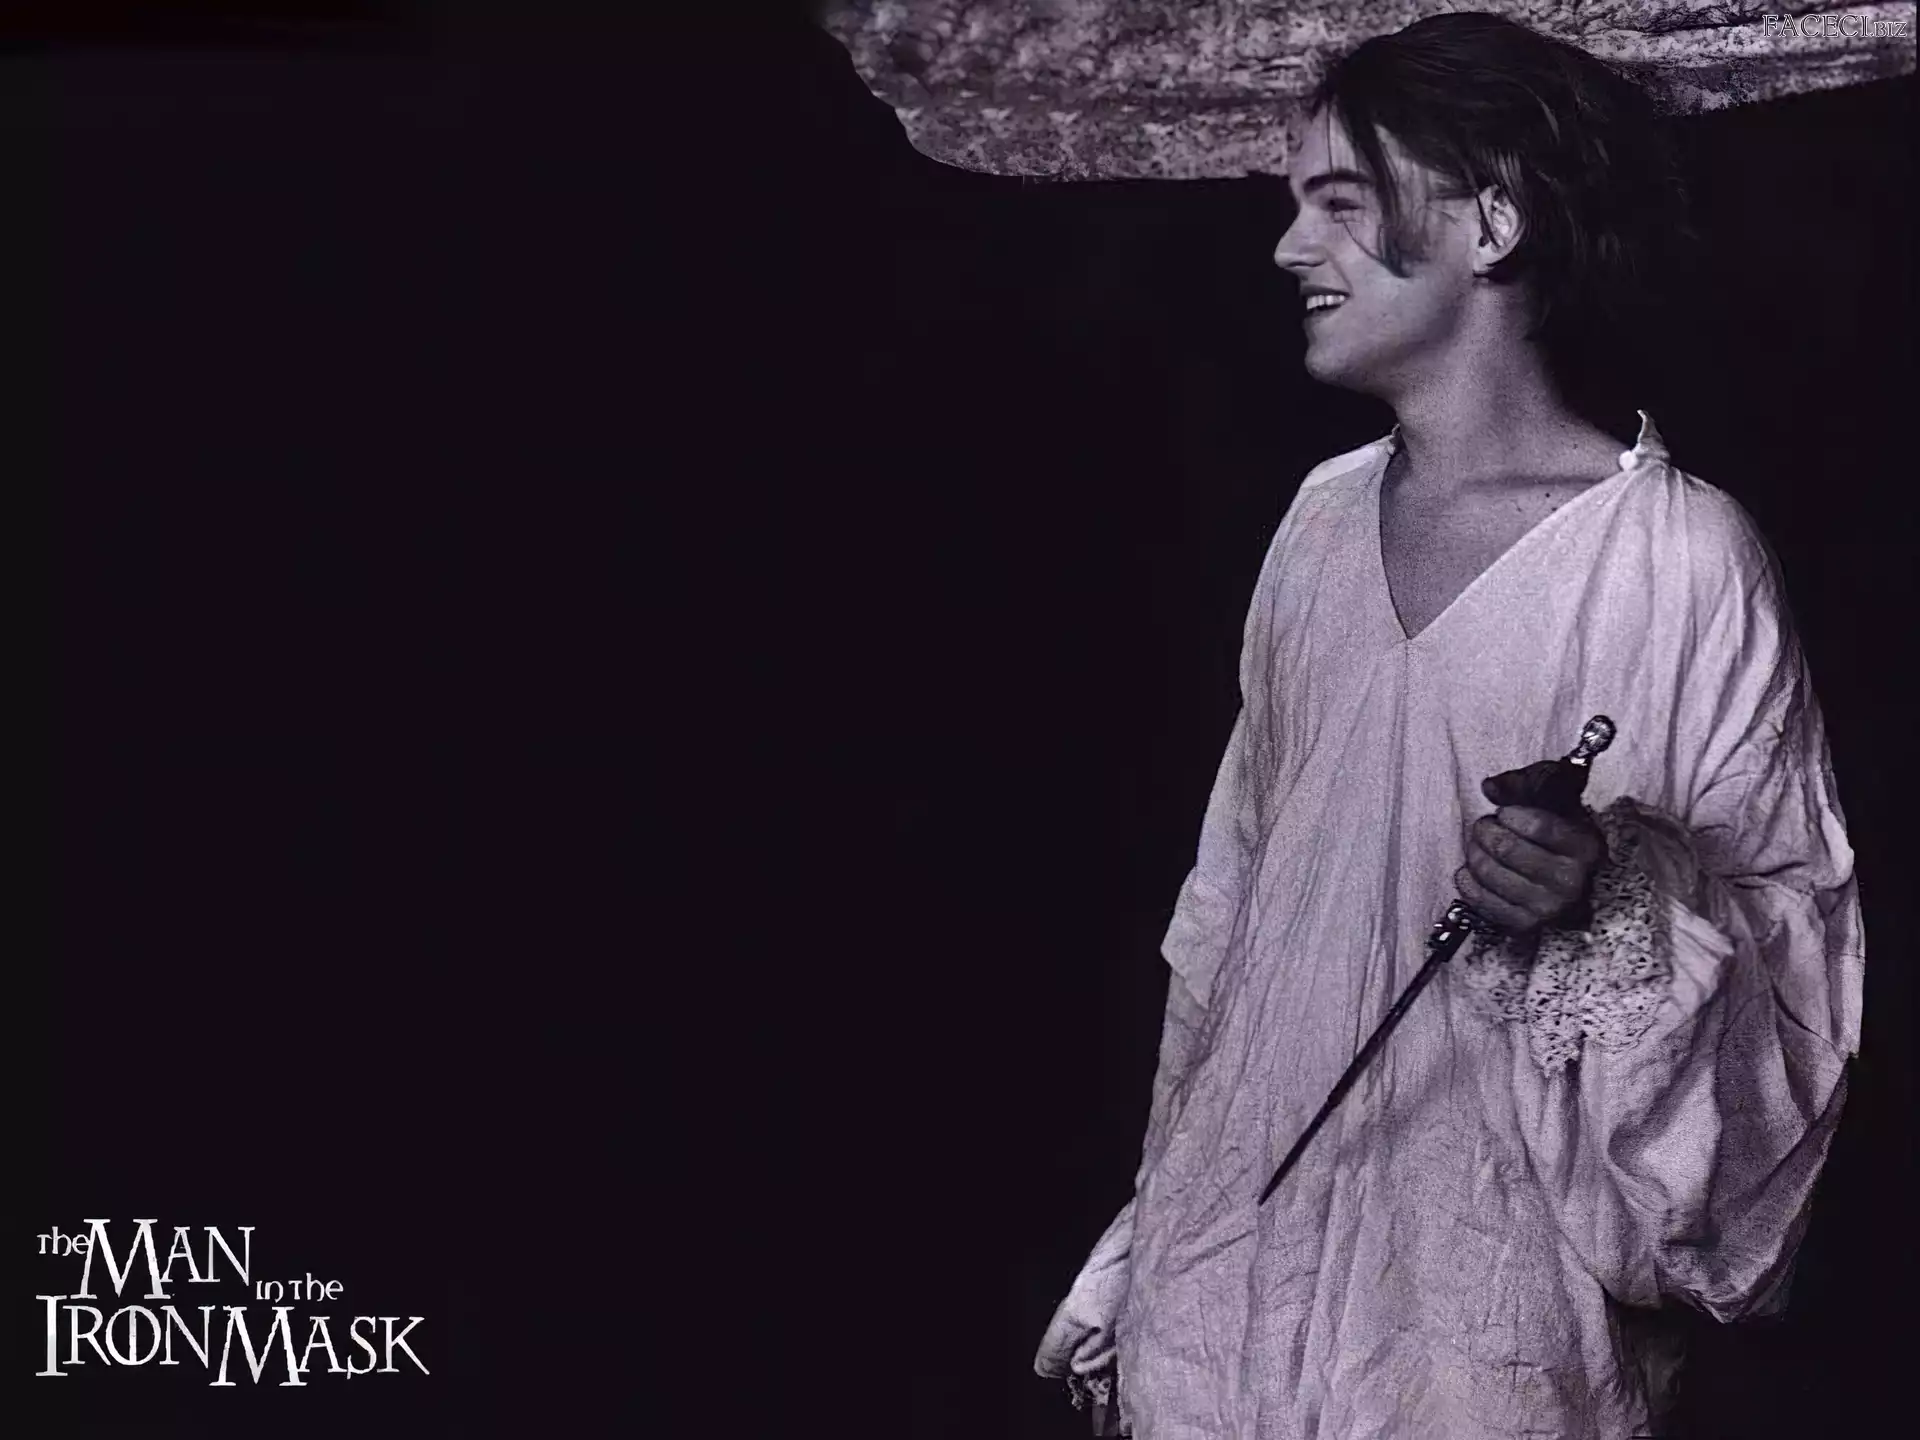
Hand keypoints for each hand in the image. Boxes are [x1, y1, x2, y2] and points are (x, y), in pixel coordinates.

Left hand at [1454, 764, 1606, 936]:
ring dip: (1474, 852)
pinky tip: (1470, 869)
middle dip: (1485, 829)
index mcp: (1585, 848)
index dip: (1510, 814)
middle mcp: (1571, 882)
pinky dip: (1467, 880)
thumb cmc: (1559, 833)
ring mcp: (1548, 908)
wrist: (1572, 882)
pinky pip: (1480, 900)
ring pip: (1488, 871)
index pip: (1536, 825)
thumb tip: (1490, 788)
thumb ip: (1524, 784)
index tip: (1505, 813)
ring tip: (1478, 845)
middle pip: (1505, 847)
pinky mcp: (1524, 925)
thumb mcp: (1553, 801)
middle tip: (1485, 826)